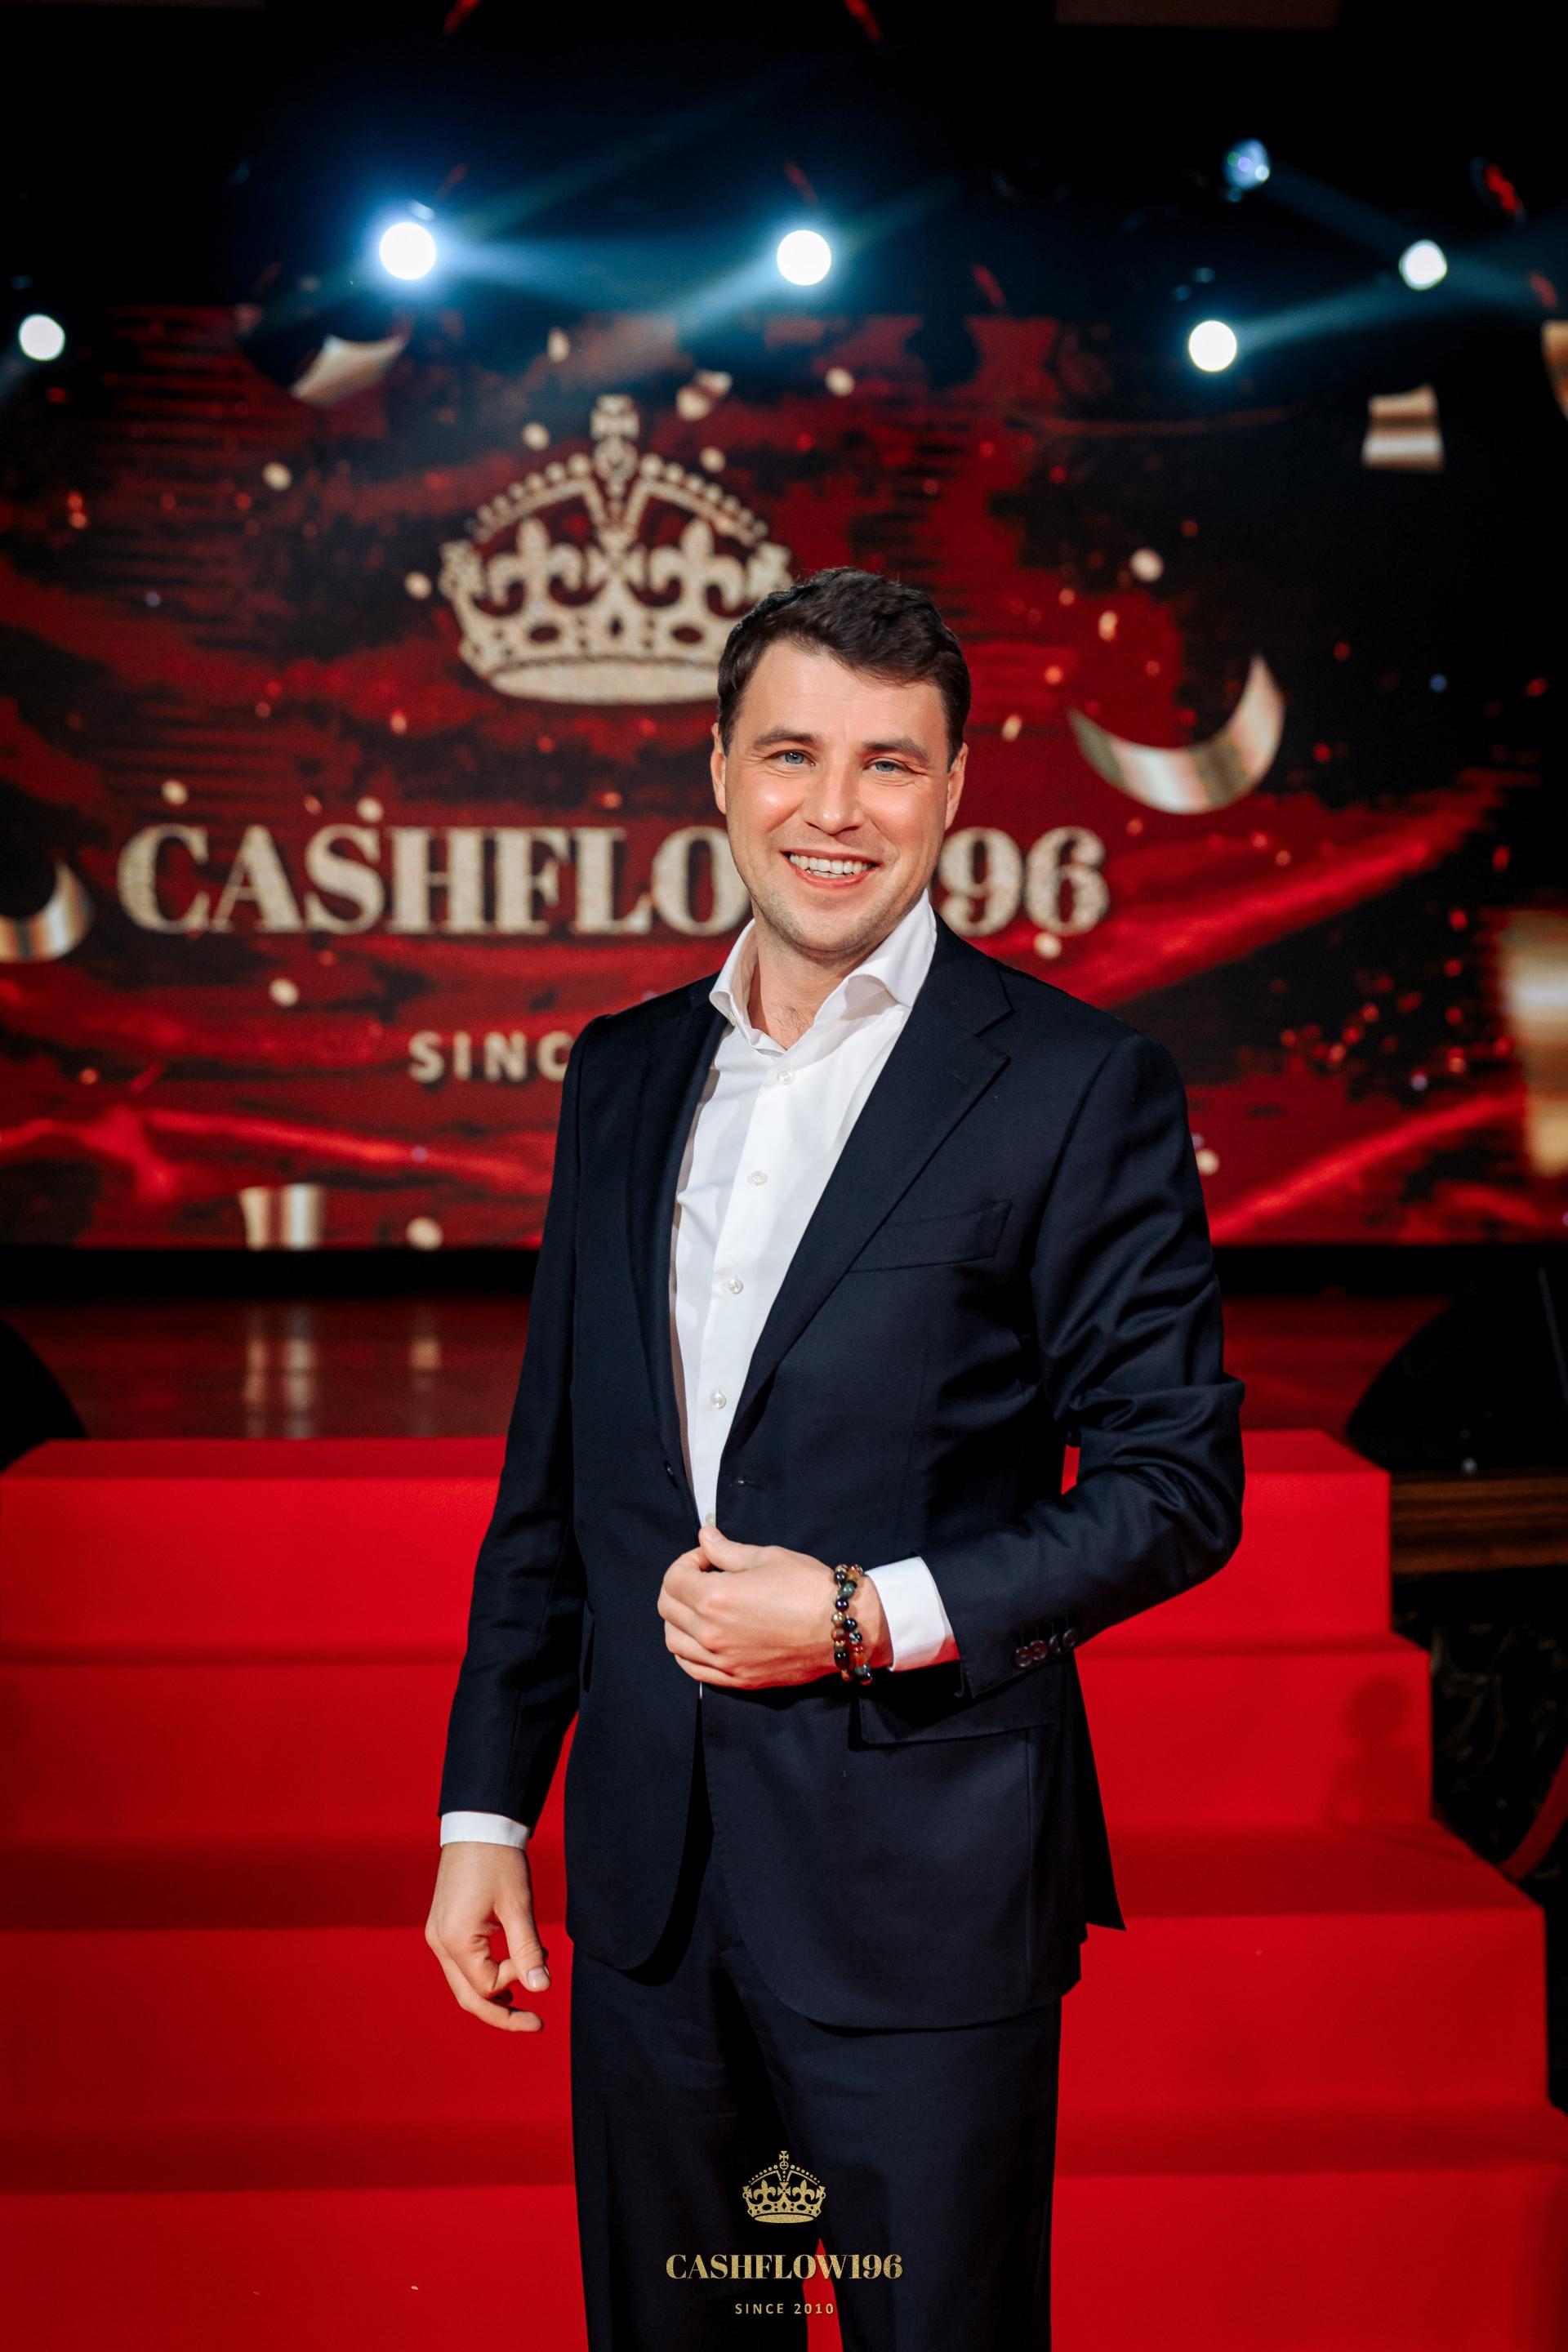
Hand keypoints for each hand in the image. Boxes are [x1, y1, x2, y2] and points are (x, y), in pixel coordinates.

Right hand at [425, 1841, 551, 2034]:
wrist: (478, 1824)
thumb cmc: (499, 1861)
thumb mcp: (518, 1905)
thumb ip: (528, 1950)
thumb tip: (542, 1989)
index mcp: (455, 1939)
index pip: (485, 1986)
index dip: (515, 1981)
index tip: (541, 1956)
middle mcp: (439, 1943)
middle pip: (468, 1997)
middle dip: (502, 2014)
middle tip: (535, 2026)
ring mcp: (438, 1936)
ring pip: (463, 1984)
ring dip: (493, 1996)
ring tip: (524, 2003)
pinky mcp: (443, 1928)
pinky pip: (461, 1965)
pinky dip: (484, 1976)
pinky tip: (508, 1977)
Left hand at [657, 1523, 891, 1688]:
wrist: (843, 1629)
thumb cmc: (809, 1589)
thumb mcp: (767, 1558)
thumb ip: (727, 1551)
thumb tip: (705, 1538)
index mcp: (715, 1599)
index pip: (674, 1579)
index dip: (687, 1561)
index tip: (708, 1557)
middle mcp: (712, 1634)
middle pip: (667, 1609)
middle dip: (679, 1586)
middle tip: (703, 1576)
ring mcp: (723, 1661)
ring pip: (674, 1642)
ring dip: (678, 1619)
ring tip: (702, 1607)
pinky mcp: (737, 1679)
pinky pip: (693, 1669)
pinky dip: (688, 1651)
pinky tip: (703, 1637)